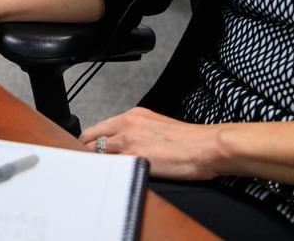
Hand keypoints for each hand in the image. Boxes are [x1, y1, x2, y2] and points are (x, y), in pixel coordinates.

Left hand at [80, 108, 225, 180]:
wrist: (207, 146)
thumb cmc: (190, 141)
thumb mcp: (159, 126)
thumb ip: (139, 132)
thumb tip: (127, 145)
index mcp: (134, 115)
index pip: (98, 128)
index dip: (89, 143)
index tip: (88, 152)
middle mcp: (128, 125)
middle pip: (91, 139)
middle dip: (86, 153)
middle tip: (88, 166)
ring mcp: (129, 141)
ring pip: (97, 153)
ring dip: (96, 164)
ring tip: (98, 174)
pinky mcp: (134, 157)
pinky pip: (110, 166)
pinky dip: (107, 172)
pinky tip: (111, 179)